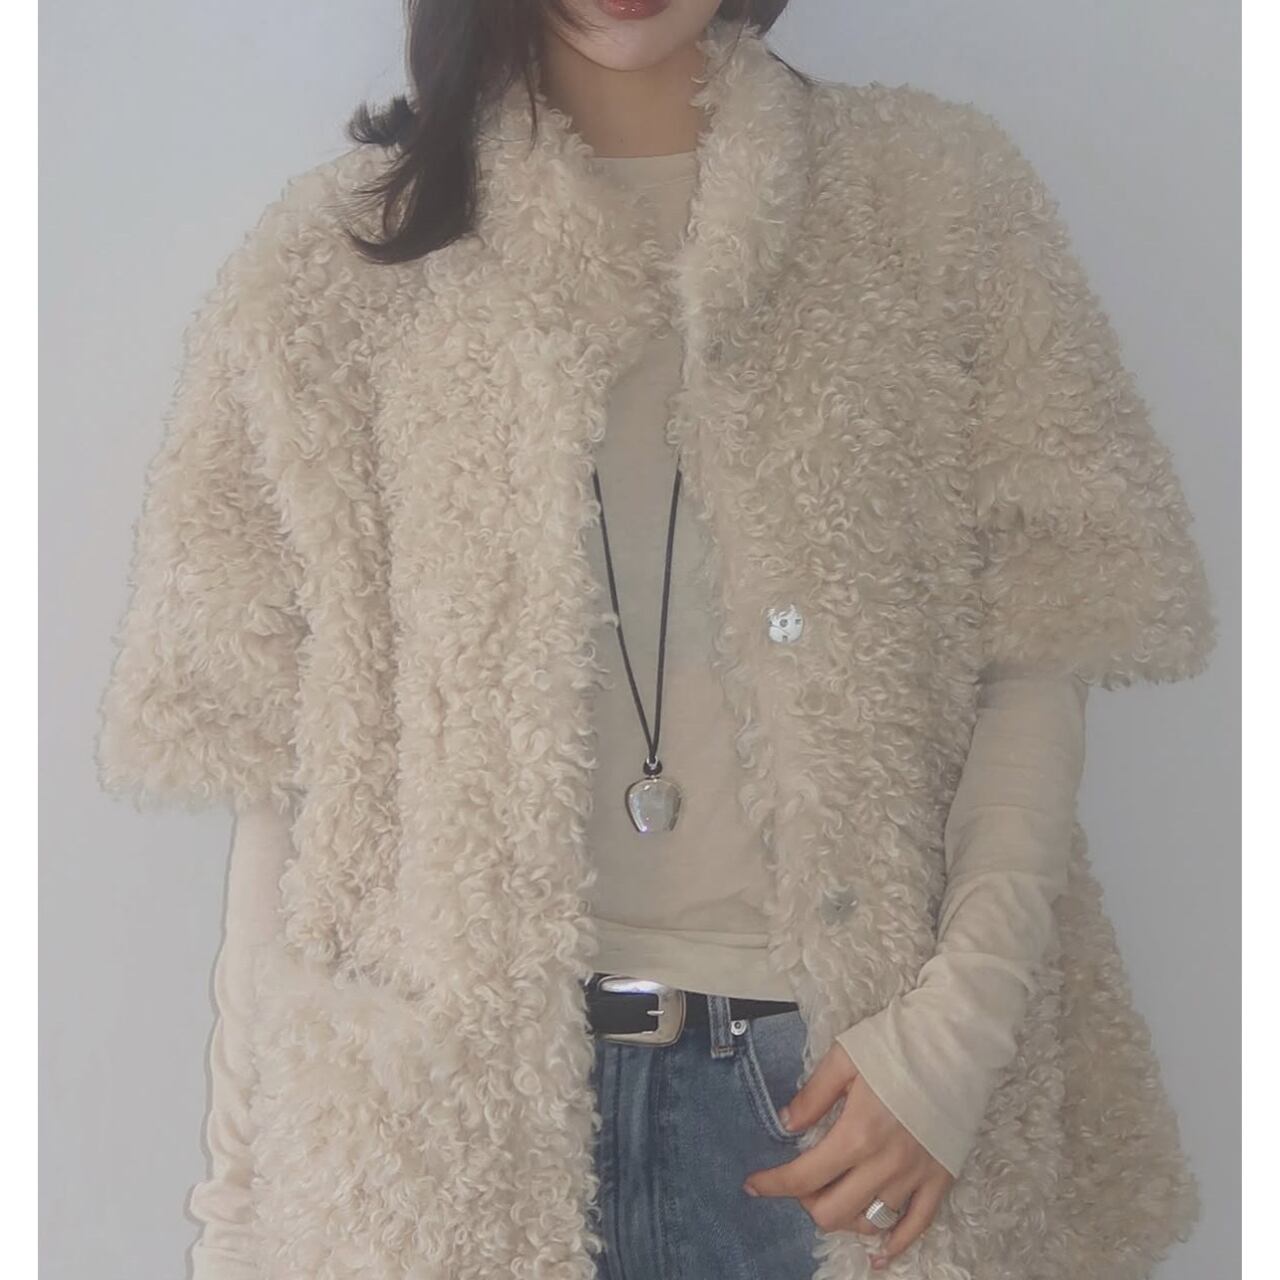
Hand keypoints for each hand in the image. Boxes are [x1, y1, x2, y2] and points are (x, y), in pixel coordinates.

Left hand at [741, 1042, 953, 1268]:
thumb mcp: (843, 1058)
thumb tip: (785, 1124)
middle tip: (802, 1179)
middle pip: (832, 1212)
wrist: (955, 1044)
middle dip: (806, 1201)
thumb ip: (812, 1096)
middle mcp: (884, 1166)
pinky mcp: (940, 1180)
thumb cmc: (897, 1046)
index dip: (773, 1184)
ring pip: (869, 1223)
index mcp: (856, 1134)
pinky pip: (917, 1226)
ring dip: (843, 1217)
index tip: (752, 1185)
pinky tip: (879, 1254)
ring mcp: (914, 1177)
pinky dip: (896, 1245)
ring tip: (834, 1196)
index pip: (804, 1177)